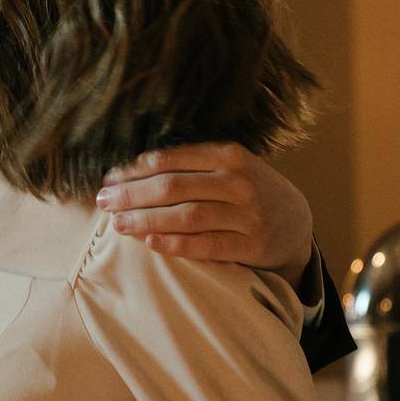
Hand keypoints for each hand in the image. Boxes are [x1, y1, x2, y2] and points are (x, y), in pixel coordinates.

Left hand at [97, 142, 314, 292]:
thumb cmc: (248, 190)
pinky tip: (150, 242)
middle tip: (103, 201)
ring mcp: (247, 215)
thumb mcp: (231, 166)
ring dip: (146, 219)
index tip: (109, 178)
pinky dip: (176, 244)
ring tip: (118, 224)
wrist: (296, 222)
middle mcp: (239, 182)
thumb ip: (194, 163)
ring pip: (187, 216)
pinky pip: (206, 245)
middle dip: (132, 194)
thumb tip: (133, 167)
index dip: (135, 169)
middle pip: (174, 187)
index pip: (172, 160)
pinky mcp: (252, 245)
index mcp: (230, 155)